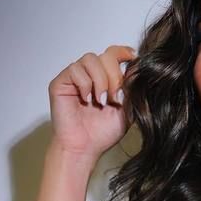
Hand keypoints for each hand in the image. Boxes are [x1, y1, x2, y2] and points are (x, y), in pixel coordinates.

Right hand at [48, 44, 138, 160]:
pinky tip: (86, 100)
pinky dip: (85, 84)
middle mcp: (90, 75)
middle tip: (115, 98)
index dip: (123, 52)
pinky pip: (75, 70)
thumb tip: (139, 68)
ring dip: (100, 80)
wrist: (85, 148)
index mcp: (106, 79)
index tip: (134, 57)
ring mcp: (75, 77)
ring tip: (101, 101)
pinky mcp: (61, 82)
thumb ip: (133, 90)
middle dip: (114, 76)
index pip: (114, 54)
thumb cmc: (103, 133)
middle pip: (105, 55)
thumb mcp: (128, 110)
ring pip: (91, 59)